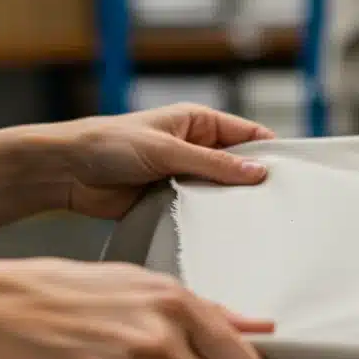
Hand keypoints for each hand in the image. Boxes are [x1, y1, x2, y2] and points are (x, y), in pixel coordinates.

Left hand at [39, 104, 275, 219]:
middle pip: (237, 165)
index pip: (247, 133)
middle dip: (253, 183)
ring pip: (218, 192)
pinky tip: (223, 235)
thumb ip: (213, 163)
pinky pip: (197, 211)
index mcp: (197, 122)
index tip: (293, 173)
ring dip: (229, 205)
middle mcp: (193, 147)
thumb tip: (257, 171)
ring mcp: (181, 175)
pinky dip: (207, 221)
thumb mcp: (166, 150)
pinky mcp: (167, 200)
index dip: (270, 151)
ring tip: (255, 224)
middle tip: (279, 206)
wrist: (65, 172)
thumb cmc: (107, 144)